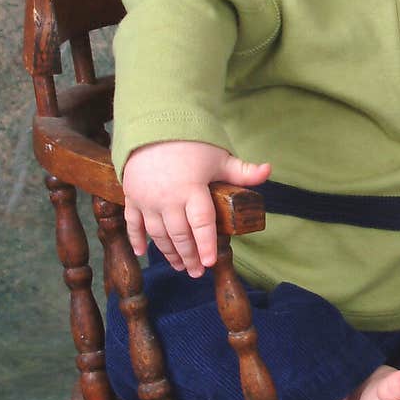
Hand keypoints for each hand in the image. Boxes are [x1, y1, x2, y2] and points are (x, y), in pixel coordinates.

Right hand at [122, 140, 270, 276]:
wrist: (153, 126)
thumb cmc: (191, 143)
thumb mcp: (219, 157)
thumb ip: (242, 171)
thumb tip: (268, 171)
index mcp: (192, 188)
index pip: (201, 222)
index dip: (206, 244)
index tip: (209, 263)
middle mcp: (167, 197)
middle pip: (180, 234)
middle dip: (189, 256)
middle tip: (196, 272)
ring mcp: (147, 199)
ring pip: (157, 234)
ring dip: (168, 253)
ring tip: (180, 266)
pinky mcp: (131, 196)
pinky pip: (133, 223)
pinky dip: (137, 239)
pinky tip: (143, 253)